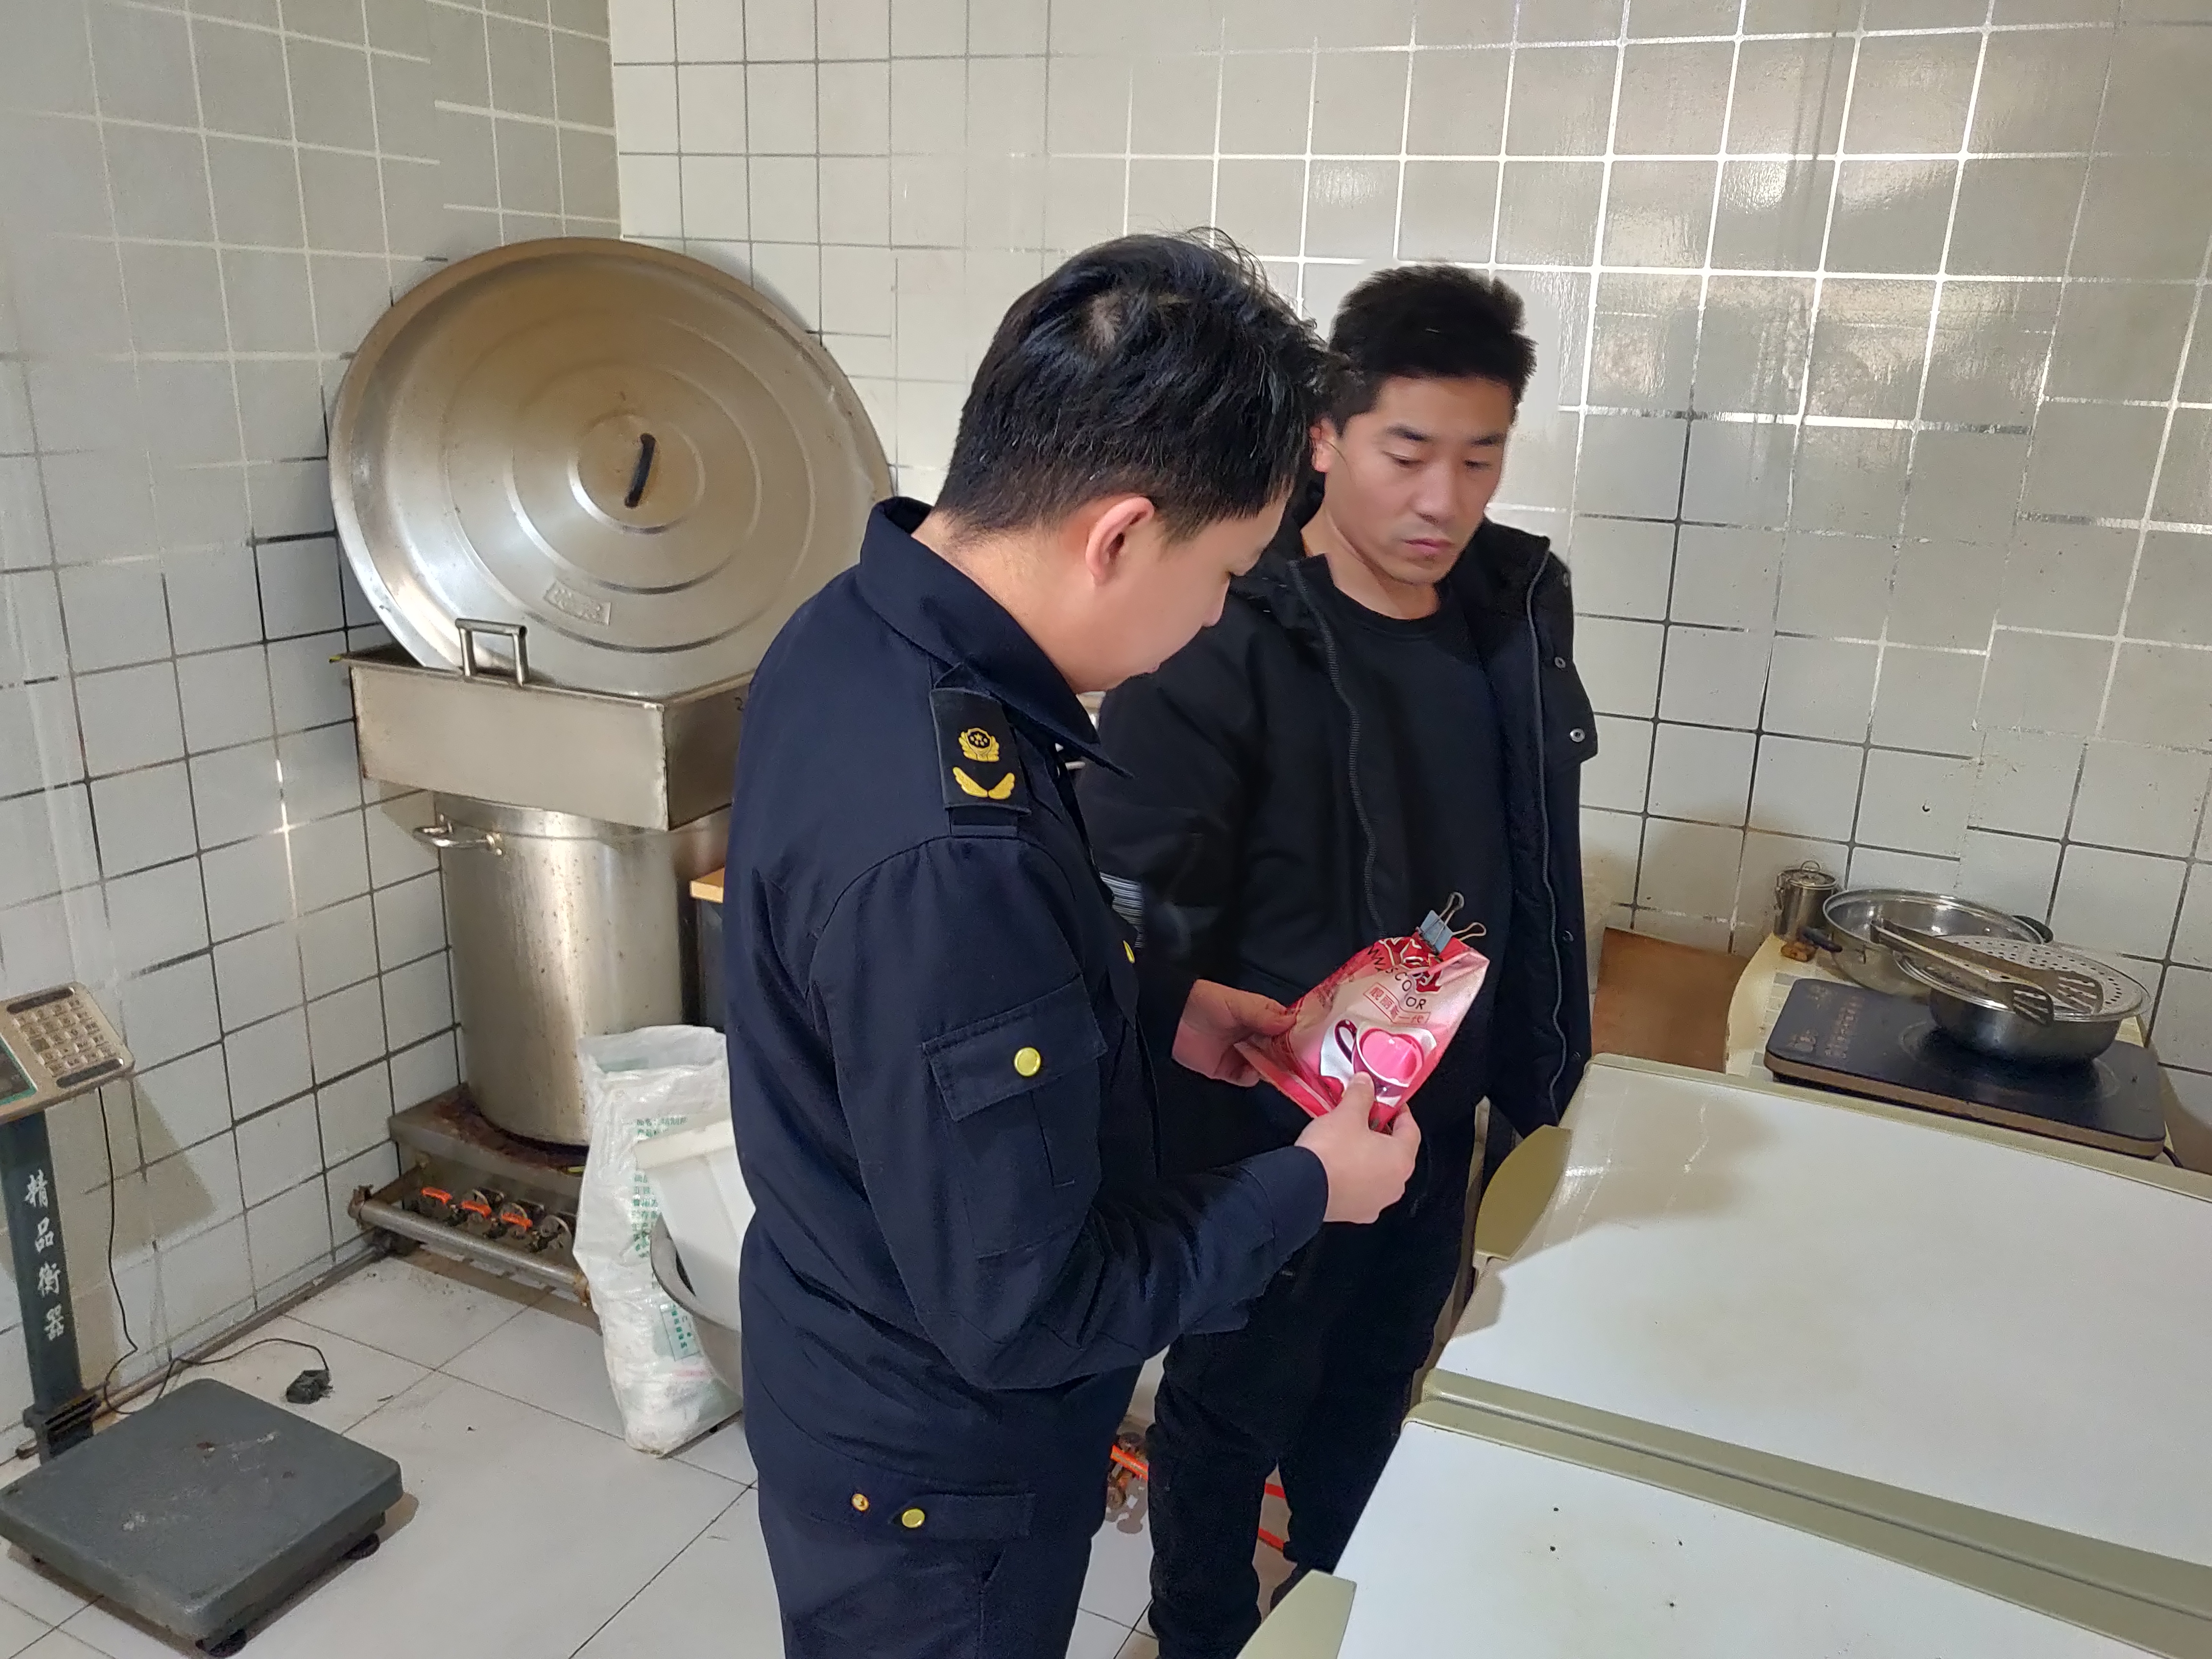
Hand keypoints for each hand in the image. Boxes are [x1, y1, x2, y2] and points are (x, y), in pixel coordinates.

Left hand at [1173, 979, 1293, 1084]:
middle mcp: (1257, 1036)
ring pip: (1269, 1067)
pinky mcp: (1228, 1070)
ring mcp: (1244, 1053)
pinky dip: (1251, 1077)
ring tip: (1280, 1071)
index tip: (1316, 1046)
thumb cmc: (1206, 1002)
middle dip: (1292, 1059)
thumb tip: (1291, 1023)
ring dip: (1275, 1070)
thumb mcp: (1236, 1003)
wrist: (1170, 1017)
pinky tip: (1250, 1072)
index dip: (1303, 1036)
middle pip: (1283, 1051)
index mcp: (1263, 1016)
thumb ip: (1262, 1014)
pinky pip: (1247, 1078)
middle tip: (1304, 1066)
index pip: (1289, 1028)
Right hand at [1296, 1075, 1419, 1224]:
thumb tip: (1366, 1082)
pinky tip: (1339, 1166)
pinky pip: (1362, 1189)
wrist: (1301, 1189)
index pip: (1411, 1129)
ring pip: (1378, 1172)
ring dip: (1369, 1156)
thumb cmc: (1331, 1153)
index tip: (1389, 1102)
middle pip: (1395, 1152)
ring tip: (1348, 1141)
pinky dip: (1355, 1176)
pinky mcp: (1356, 1213)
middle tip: (1365, 1117)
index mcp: (1401, 1159)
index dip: (1401, 1112)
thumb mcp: (1347, 1114)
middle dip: (1382, 1133)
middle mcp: (1395, 1185)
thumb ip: (1361, 1095)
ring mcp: (1376, 1202)